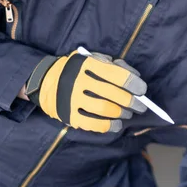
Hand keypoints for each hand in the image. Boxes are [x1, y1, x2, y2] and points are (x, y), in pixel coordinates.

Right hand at [26, 50, 146, 132]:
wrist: (44, 81)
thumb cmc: (77, 70)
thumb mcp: (92, 59)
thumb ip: (113, 65)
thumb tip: (136, 78)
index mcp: (87, 64)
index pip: (118, 75)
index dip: (134, 84)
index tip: (142, 90)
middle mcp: (78, 81)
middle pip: (114, 94)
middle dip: (133, 102)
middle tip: (141, 106)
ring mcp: (72, 99)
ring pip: (105, 109)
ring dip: (122, 113)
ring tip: (127, 113)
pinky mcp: (68, 114)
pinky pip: (93, 124)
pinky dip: (109, 126)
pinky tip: (117, 125)